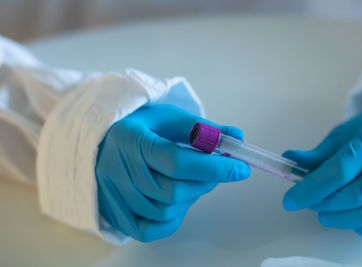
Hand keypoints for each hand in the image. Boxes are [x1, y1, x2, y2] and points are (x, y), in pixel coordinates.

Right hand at [95, 104, 249, 241]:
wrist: (103, 139)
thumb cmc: (140, 127)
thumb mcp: (169, 118)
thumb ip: (202, 130)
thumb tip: (237, 138)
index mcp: (131, 140)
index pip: (178, 162)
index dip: (214, 168)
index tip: (240, 168)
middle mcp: (117, 170)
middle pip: (173, 191)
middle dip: (204, 182)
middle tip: (213, 171)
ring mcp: (112, 195)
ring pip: (165, 211)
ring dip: (189, 198)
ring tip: (189, 180)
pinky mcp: (113, 213)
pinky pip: (149, 229)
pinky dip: (170, 219)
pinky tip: (175, 200)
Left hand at [282, 96, 361, 240]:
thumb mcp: (341, 135)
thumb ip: (317, 154)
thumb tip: (289, 160)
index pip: (336, 173)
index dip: (310, 190)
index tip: (290, 200)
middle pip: (351, 196)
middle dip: (322, 204)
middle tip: (308, 202)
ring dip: (342, 218)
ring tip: (326, 213)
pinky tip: (357, 223)